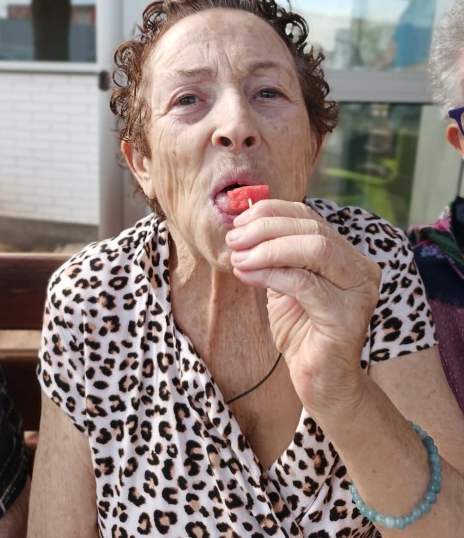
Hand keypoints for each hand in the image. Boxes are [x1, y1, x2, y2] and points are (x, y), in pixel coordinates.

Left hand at [225, 200, 381, 411]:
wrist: (320, 382)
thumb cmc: (301, 332)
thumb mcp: (285, 284)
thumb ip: (273, 256)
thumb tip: (240, 228)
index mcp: (347, 255)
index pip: (308, 216)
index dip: (271, 212)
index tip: (239, 221)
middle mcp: (360, 268)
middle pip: (311, 228)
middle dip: (265, 229)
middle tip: (234, 239)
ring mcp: (358, 291)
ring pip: (314, 249)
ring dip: (267, 249)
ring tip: (238, 256)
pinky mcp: (347, 316)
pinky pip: (304, 283)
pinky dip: (271, 273)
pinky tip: (247, 275)